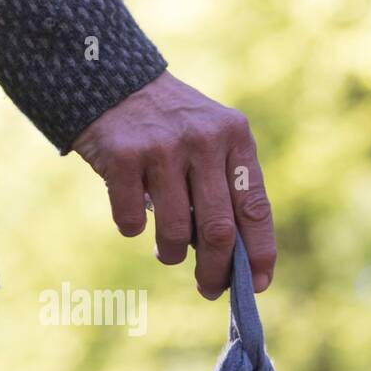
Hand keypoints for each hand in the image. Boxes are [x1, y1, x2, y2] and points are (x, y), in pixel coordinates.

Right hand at [71, 70, 275, 298]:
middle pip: (219, 231)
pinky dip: (132, 229)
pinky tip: (132, 212)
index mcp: (235, 137)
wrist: (112, 80)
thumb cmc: (168, 127)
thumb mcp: (208, 141)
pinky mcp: (123, 156)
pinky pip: (132, 221)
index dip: (259, 252)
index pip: (255, 206)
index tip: (256, 285)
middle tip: (209, 290)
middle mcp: (204, 140)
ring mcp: (162, 147)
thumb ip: (223, 190)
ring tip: (166, 250)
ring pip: (176, 233)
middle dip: (216, 271)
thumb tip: (231, 263)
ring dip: (172, 254)